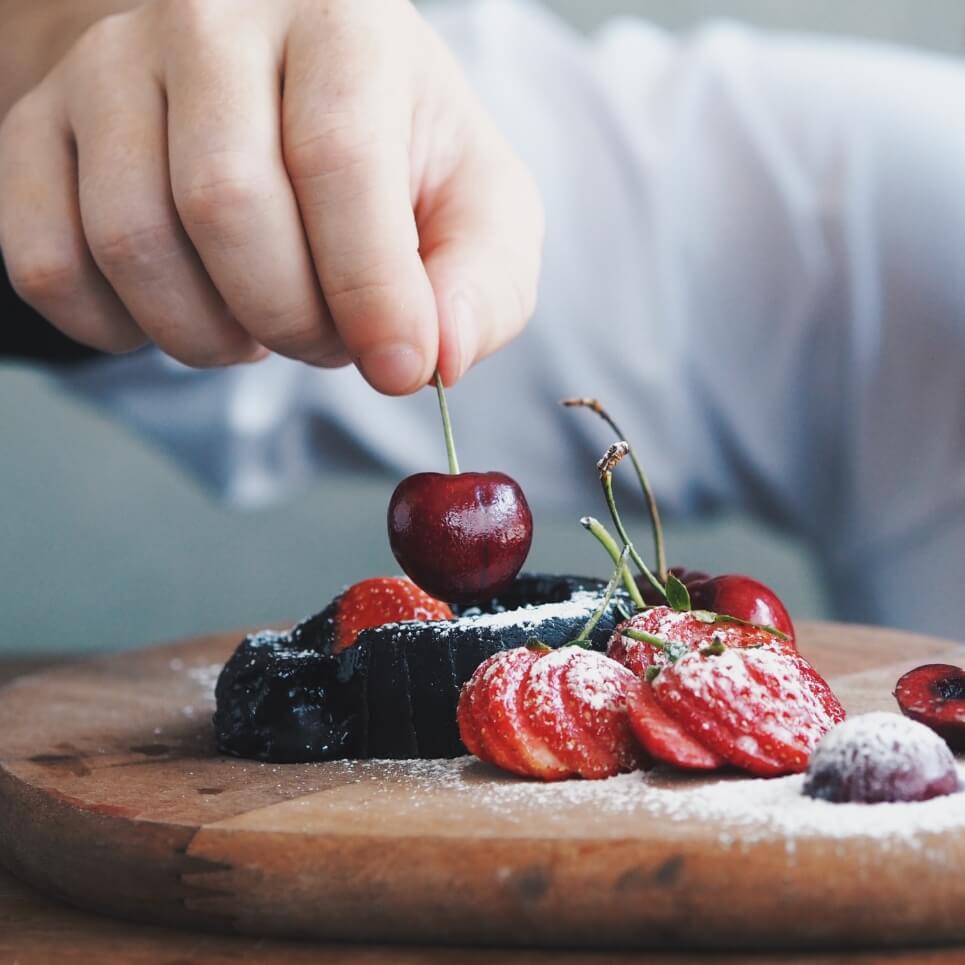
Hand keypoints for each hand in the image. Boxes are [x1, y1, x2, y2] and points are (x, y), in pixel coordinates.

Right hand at [0, 0, 542, 392]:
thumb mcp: (475, 202)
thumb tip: (441, 357)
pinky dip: (122, 332)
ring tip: (262, 321)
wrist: (274, 87)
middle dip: (293, 321)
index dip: (371, 291)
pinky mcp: (36, 128)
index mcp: (339, 24)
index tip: (401, 369)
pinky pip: (47, 264)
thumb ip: (483, 278)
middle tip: (328, 337)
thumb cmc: (392, 152)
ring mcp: (107, 69)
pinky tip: (184, 312)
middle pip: (226, 206)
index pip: (337, 160)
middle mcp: (208, 20)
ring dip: (211, 336)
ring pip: (133, 244)